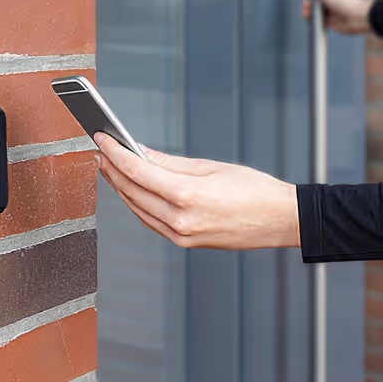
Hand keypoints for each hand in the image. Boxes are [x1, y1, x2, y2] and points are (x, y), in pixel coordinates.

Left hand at [94, 133, 300, 249]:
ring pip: (138, 209)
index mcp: (188, 197)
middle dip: (112, 169)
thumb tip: (141, 153)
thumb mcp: (211, 167)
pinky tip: (132, 190)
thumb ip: (170, 163)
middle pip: (132, 192)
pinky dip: (137, 204)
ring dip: (120, 187)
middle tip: (101, 150)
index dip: (115, 153)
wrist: (280, 220)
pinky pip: (151, 222)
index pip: (137, 172)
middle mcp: (180, 221)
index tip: (103, 139)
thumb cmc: (255, 191)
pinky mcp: (185, 243)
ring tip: (111, 167)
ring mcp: (182, 236)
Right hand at [301, 0, 373, 34]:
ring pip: (314, 13)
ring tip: (308, 17)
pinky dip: (315, 23)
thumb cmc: (347, 4)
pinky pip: (319, 22)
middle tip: (306, 10)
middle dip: (308, 6)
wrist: (359, 18)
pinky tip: (313, 24)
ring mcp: (329, 11)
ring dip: (310, 15)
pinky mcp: (330, 22)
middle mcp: (329, 0)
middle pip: (313, 3)